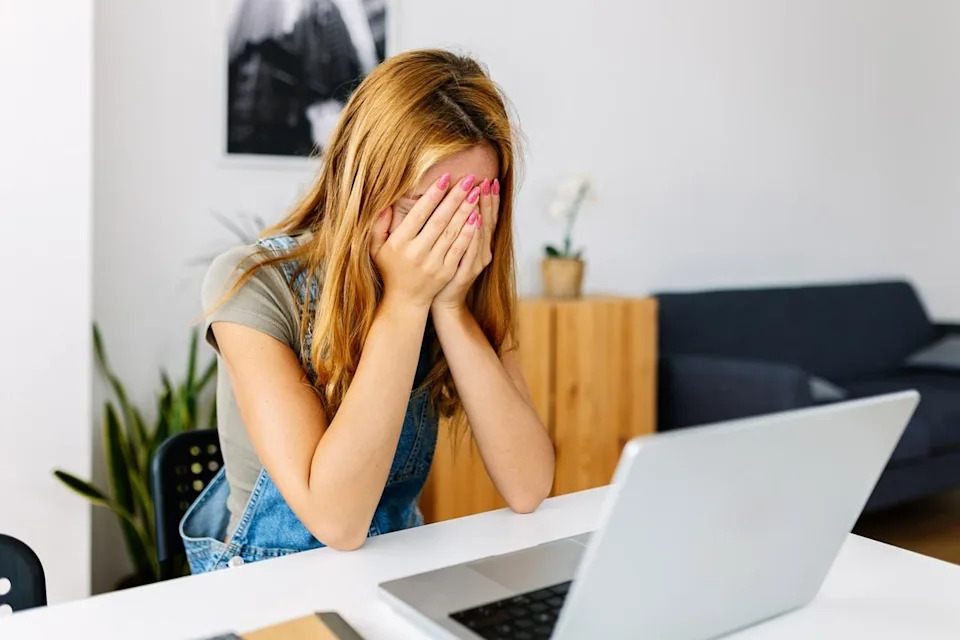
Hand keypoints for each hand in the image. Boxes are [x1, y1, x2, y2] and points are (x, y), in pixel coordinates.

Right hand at [370, 173, 481, 310]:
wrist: (405, 300)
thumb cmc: (391, 269)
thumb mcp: (376, 248)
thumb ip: (378, 226)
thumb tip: (385, 204)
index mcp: (399, 244)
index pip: (419, 215)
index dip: (433, 196)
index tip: (445, 177)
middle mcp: (416, 253)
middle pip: (439, 220)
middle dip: (455, 198)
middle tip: (469, 179)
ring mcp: (433, 264)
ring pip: (452, 233)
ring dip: (465, 211)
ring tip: (476, 193)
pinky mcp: (446, 272)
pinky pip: (460, 249)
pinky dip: (469, 233)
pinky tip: (477, 217)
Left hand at [433, 177, 498, 310]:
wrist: (442, 302)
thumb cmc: (442, 270)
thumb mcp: (451, 247)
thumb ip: (454, 225)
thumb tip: (456, 201)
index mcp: (479, 245)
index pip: (487, 217)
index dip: (490, 199)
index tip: (489, 179)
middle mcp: (483, 253)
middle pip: (487, 222)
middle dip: (487, 200)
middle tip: (486, 180)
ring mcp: (476, 263)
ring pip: (481, 233)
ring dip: (481, 211)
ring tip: (480, 193)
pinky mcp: (465, 272)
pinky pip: (471, 249)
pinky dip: (474, 233)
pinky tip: (474, 218)